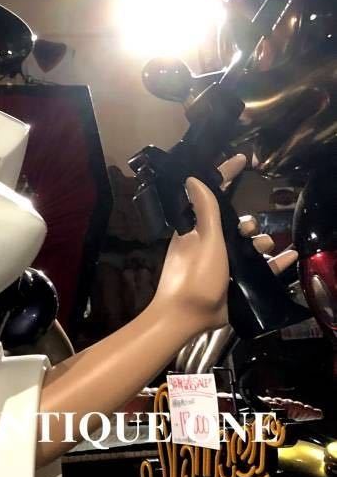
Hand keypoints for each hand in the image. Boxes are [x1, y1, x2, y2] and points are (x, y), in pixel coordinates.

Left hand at [153, 154, 297, 338]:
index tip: (241, 160)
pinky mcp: (233, 282)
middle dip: (249, 223)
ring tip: (265, 248)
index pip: (211, 196)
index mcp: (196, 230)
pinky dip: (273, 263)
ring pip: (248, 246)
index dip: (225, 176)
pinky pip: (258, 268)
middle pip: (235, 224)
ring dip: (261, 243)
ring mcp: (221, 263)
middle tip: (249, 230)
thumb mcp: (204, 238)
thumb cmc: (193, 275)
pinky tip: (288, 257)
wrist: (188, 317)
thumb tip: (192, 177)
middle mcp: (208, 243)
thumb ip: (205, 208)